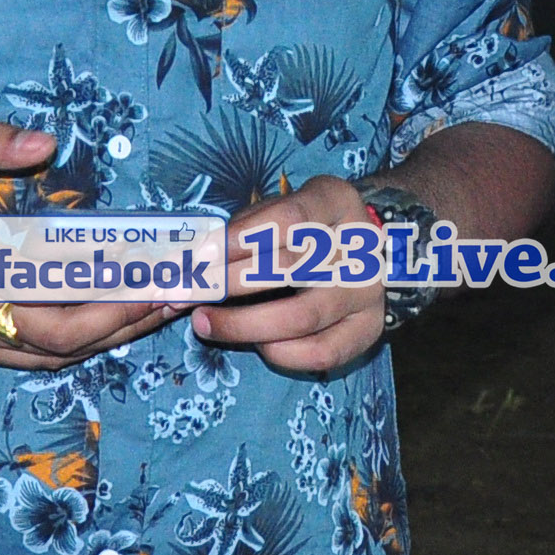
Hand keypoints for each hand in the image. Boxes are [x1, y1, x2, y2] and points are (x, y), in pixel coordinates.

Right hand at [0, 125, 182, 371]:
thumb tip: (44, 141)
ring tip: (160, 310)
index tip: (155, 273)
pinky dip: (83, 346)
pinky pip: (40, 358)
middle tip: (174, 294)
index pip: (57, 292)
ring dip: (112, 336)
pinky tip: (117, 327)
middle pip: (67, 337)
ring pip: (58, 355)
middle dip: (126, 319)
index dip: (110, 291)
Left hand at [194, 175, 389, 377]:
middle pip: (289, 268)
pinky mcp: (369, 329)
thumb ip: (241, 231)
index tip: (198, 257)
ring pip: (301, 317)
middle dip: (226, 284)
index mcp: (336, 202)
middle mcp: (361, 246)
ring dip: (242, 325)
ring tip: (204, 323)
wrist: (363, 253)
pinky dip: (280, 353)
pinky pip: (321, 352)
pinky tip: (256, 344)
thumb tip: (190, 263)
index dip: (238, 238)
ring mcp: (369, 291)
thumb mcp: (275, 212)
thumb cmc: (303, 229)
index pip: (288, 218)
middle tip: (184, 294)